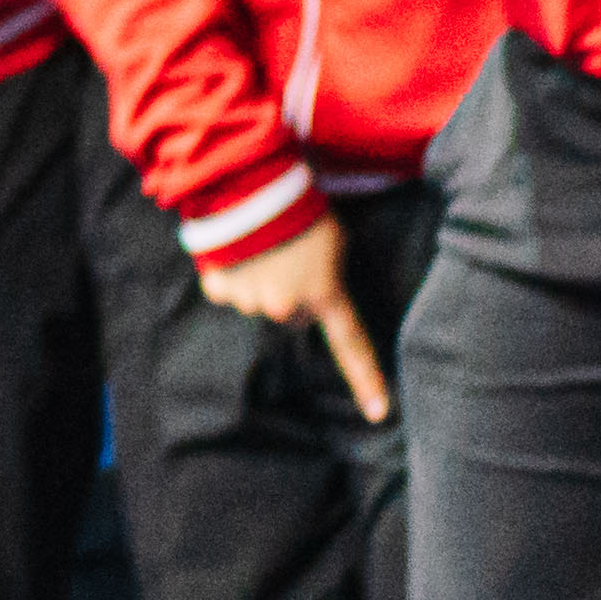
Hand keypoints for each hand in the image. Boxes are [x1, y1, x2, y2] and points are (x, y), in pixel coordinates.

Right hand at [198, 210, 396, 424]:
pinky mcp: (220, 289)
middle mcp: (288, 309)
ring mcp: (252, 302)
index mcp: (323, 295)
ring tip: (262, 242)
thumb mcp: (334, 240)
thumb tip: (312, 290)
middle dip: (290, 292)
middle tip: (289, 254)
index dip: (367, 380)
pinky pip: (227, 288)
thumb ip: (327, 276)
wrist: (253, 185)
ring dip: (259, 278)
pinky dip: (230, 272)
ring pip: (257, 300)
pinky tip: (236, 247)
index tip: (380, 414)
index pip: (352, 344)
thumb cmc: (302, 207)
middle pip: (291, 313)